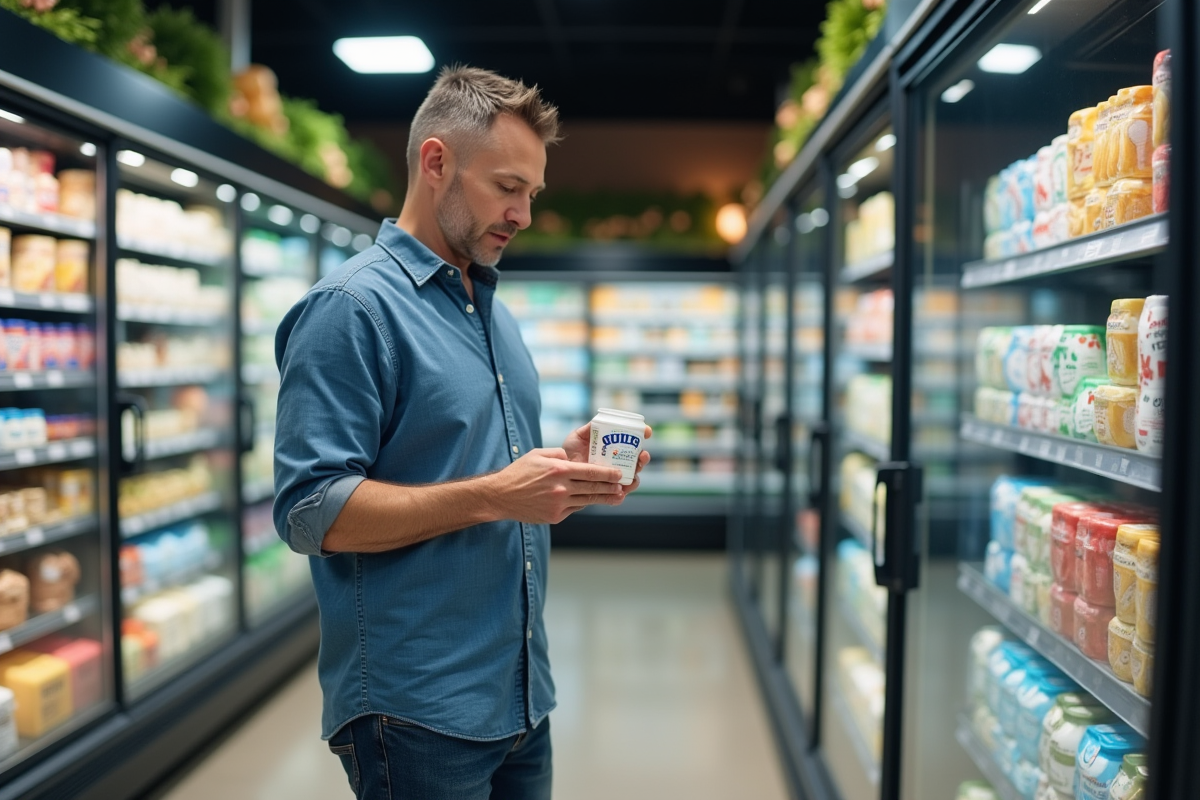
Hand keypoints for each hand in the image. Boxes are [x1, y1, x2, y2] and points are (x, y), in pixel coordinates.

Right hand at [485, 447, 624, 523]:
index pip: (590, 472)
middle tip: (624, 485)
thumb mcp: (538, 455)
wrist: (501, 496)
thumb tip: (573, 457)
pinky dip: (582, 504)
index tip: (620, 473)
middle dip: (611, 486)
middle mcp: (561, 488)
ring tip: (616, 495)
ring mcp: (558, 504)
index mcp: (559, 470)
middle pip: (593, 488)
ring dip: (602, 498)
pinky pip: (574, 509)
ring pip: (587, 501)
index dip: (608, 473)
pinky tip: (590, 500)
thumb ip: (558, 454)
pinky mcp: (555, 517)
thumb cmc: (519, 472)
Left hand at [562, 422, 651, 502]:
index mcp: (616, 447)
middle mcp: (619, 462)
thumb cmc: (570, 451)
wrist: (560, 472)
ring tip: (632, 477)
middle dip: (644, 458)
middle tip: (642, 455)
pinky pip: (617, 496)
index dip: (644, 435)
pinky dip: (620, 496)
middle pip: (638, 461)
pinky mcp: (607, 491)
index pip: (635, 441)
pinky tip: (619, 493)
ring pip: (632, 479)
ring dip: (636, 478)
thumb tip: (599, 420)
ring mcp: (615, 478)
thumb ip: (590, 428)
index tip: (647, 432)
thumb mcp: (579, 436)